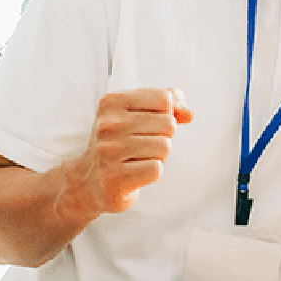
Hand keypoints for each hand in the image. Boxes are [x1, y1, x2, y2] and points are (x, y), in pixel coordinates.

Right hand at [63, 88, 193, 214]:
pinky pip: (156, 169)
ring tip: (137, 159)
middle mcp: (108, 124)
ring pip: (164, 147)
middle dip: (163, 137)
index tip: (147, 124)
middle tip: (141, 145)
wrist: (91, 181)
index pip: (164, 98)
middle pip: (168, 123)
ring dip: (158, 156)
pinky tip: (135, 173)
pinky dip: (152, 173)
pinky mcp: (115, 178)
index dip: (165, 114)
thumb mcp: (137, 115)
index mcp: (112, 102)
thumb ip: (167, 106)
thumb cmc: (119, 144)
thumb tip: (189, 114)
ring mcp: (109, 151)